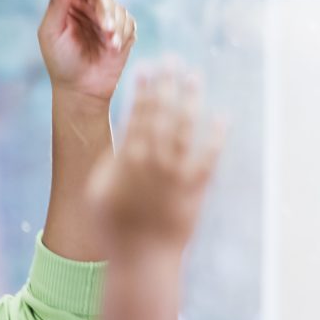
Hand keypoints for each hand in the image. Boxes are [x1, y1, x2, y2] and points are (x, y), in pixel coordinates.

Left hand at [39, 0, 136, 102]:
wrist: (81, 89)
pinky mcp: (121, 30)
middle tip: (105, 31)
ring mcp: (105, 17)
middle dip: (106, 11)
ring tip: (109, 45)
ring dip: (116, 26)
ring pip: (118, 8)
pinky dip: (123, 34)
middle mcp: (87, 6)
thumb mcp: (52, 32)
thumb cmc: (61, 61)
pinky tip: (113, 49)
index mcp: (68, 2)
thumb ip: (56, 3)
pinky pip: (129, 22)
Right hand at [87, 64, 222, 255]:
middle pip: (162, 113)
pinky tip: (221, 116)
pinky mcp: (196, 188)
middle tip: (172, 60)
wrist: (142, 260)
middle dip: (167, 84)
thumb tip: (122, 134)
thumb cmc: (112, 227)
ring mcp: (177, 174)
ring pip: (186, 128)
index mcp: (127, 160)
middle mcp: (153, 161)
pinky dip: (216, 135)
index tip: (147, 66)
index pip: (137, 114)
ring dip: (190, 99)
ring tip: (194, 77)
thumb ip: (111, 160)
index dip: (143, 88)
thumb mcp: (98, 191)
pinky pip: (209, 156)